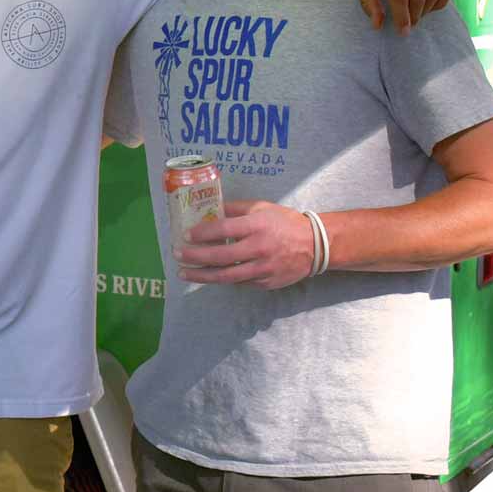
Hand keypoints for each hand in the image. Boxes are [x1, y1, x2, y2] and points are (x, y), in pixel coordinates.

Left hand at [175, 199, 314, 289]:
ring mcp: (263, 268)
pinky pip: (239, 282)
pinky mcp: (266, 283)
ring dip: (202, 275)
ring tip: (184, 273)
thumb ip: (235, 208)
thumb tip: (209, 208)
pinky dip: (222, 279)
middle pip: (221, 256)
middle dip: (195, 256)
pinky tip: (208, 276)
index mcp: (258, 226)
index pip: (224, 229)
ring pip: (227, 276)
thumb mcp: (261, 208)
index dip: (202, 233)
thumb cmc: (284, 222)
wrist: (315, 245)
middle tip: (177, 255)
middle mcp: (260, 248)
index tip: (185, 235)